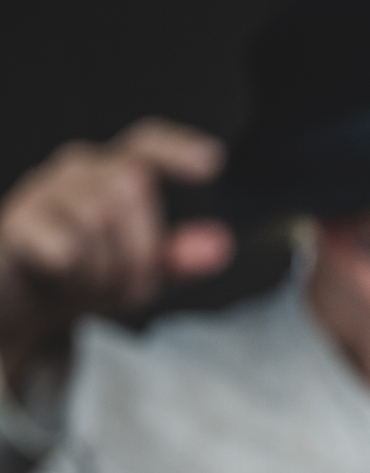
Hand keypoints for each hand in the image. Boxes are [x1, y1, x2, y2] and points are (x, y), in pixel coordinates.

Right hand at [0, 117, 233, 372]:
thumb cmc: (83, 274)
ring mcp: (41, 193)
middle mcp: (78, 172)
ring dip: (107, 269)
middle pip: (132, 190)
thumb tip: (221, 245)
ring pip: (98, 218)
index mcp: (114, 174)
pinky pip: (63, 245)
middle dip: (140, 251)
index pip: (147, 144)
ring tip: (90, 285)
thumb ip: (179, 258)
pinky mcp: (15, 225)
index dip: (178, 148)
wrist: (17, 304)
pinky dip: (75, 274)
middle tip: (124, 288)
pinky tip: (60, 277)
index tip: (212, 161)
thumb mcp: (140, 272)